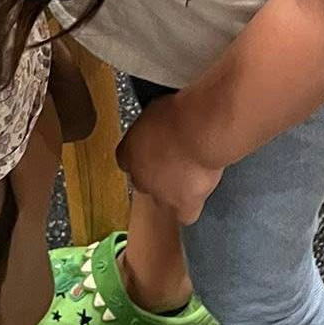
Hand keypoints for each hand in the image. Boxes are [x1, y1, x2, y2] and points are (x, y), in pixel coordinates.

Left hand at [117, 96, 223, 223]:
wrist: (197, 132)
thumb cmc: (177, 113)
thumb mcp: (153, 110)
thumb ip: (149, 127)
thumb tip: (157, 128)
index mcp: (126, 152)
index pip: (125, 160)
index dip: (140, 155)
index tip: (152, 148)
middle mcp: (138, 177)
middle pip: (142, 181)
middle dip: (154, 174)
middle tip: (173, 160)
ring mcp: (160, 193)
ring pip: (162, 199)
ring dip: (171, 191)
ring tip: (188, 175)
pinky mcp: (183, 205)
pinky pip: (184, 214)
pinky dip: (189, 207)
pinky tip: (198, 194)